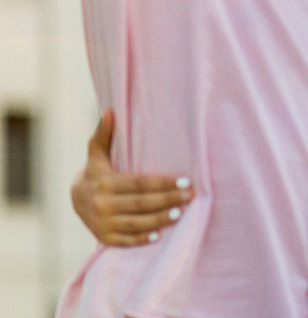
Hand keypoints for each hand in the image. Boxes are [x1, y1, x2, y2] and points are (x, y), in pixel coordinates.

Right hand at [71, 109, 192, 245]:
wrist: (74, 200)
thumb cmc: (96, 172)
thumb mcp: (97, 154)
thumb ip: (104, 135)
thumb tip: (109, 111)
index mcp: (104, 182)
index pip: (139, 183)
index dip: (163, 182)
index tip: (186, 180)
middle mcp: (102, 204)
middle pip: (141, 203)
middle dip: (167, 200)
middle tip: (190, 196)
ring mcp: (102, 223)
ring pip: (136, 223)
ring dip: (159, 219)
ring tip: (180, 213)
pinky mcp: (104, 238)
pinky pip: (126, 240)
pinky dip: (142, 239)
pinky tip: (160, 235)